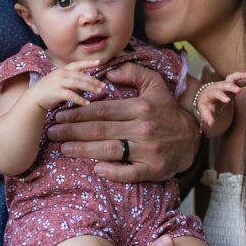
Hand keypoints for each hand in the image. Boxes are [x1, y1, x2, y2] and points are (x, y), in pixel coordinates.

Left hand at [42, 61, 197, 181]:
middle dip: (72, 131)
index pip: (102, 110)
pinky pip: (129, 173)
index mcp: (140, 108)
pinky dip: (112, 172)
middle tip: (53, 132)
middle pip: (100, 130)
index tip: (60, 114)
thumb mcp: (155, 84)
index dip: (78, 112)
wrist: (192, 137)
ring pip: (109, 150)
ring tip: (63, 148)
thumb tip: (107, 72)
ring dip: (83, 150)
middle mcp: (143, 129)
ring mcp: (148, 151)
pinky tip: (95, 169)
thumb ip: (132, 72)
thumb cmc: (167, 109)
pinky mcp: (153, 169)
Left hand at [192, 70, 245, 132]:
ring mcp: (226, 84)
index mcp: (211, 93)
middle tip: (238, 90)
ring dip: (241, 76)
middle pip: (224, 84)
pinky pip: (241, 80)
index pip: (216, 93)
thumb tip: (210, 124)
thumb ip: (208, 116)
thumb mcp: (205, 110)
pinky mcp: (233, 84)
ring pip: (233, 78)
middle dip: (231, 86)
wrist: (207, 95)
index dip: (221, 96)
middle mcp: (218, 86)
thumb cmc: (207, 104)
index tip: (227, 101)